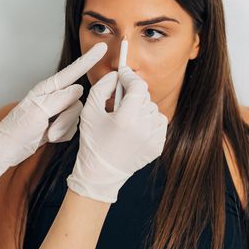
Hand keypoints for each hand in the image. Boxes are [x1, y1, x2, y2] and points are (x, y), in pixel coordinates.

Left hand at [0, 43, 107, 181]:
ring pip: (76, 115)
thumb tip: (79, 88)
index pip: (72, 72)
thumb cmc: (16, 130)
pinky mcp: (59, 124)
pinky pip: (73, 128)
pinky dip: (63, 135)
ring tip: (47, 134)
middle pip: (77, 100)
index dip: (88, 60)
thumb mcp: (38, 112)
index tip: (101, 48)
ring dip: (63, 128)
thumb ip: (60, 99)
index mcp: (47, 89)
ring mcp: (57, 111)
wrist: (7, 149)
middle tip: (50, 128)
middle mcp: (54, 97)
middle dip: (67, 117)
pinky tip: (50, 137)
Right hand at [66, 67, 167, 202]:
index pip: (138, 86)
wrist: (101, 174)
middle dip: (132, 94)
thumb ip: (102, 87)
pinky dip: (149, 121)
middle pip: (145, 96)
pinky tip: (135, 128)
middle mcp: (144, 127)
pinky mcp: (158, 146)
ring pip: (153, 109)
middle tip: (120, 100)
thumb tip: (116, 76)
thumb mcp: (89, 111)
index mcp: (127, 118)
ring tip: (127, 117)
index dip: (129, 77)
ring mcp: (154, 138)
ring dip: (141, 108)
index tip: (123, 74)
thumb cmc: (92, 142)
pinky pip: (159, 123)